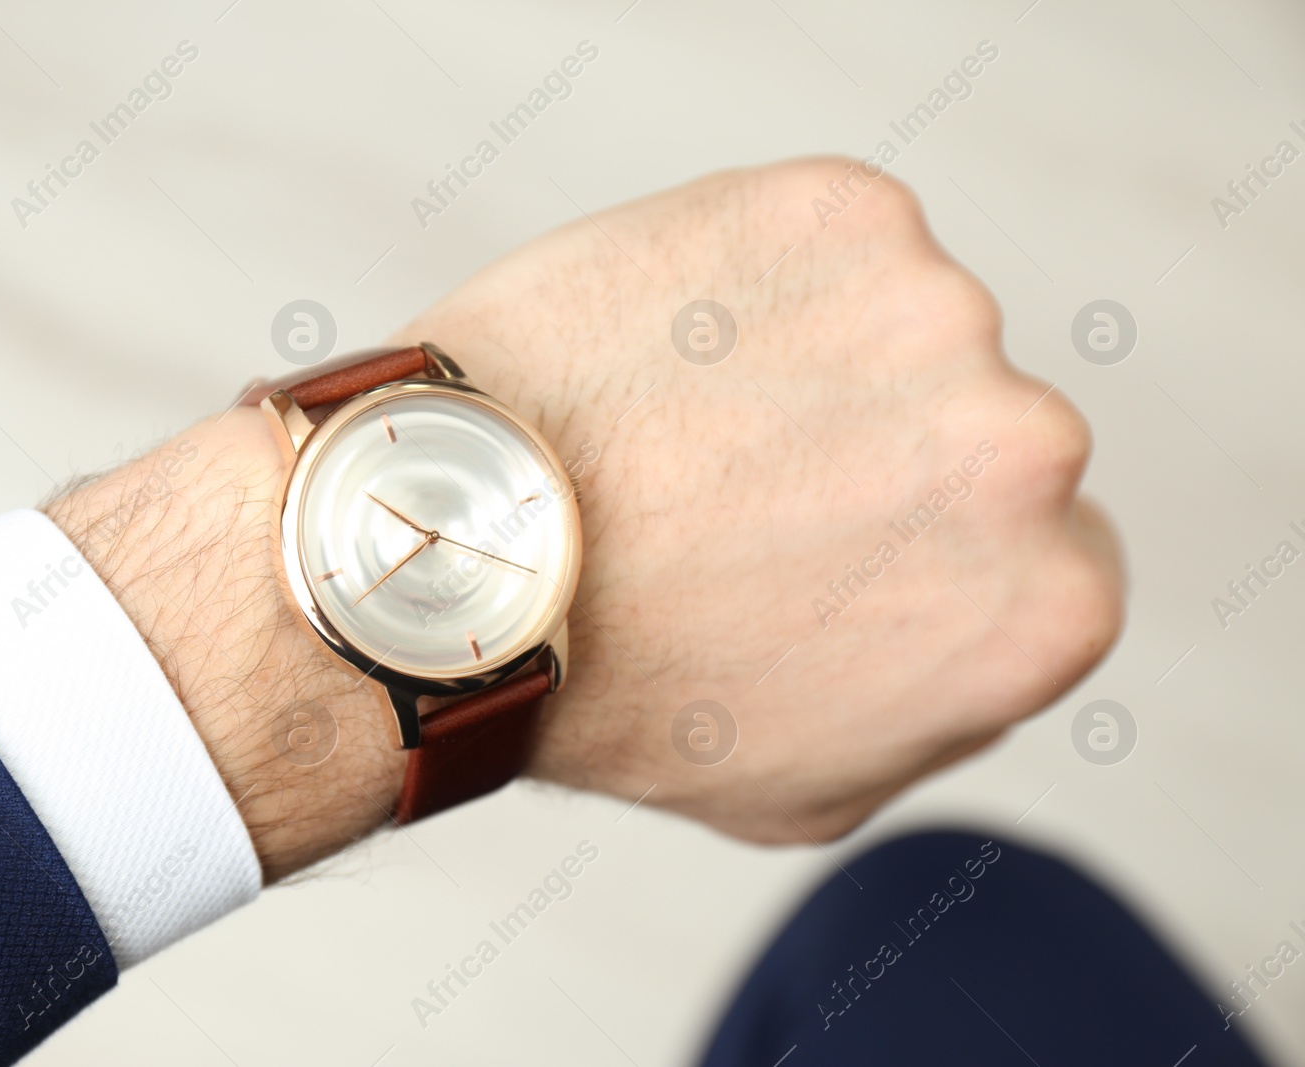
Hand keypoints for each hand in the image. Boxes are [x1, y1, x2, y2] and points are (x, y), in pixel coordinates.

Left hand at [46, 159, 1123, 878]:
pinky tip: (667, 353)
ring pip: (902, 329)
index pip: (1046, 551)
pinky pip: (822, 245)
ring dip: (818, 363)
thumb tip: (971, 630)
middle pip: (981, 431)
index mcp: (1050, 601)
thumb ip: (942, 710)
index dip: (927, 555)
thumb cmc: (617, 690)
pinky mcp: (838, 210)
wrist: (461, 554)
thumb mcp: (813, 786)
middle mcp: (1024, 448)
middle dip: (884, 457)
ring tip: (686, 428)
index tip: (841, 554)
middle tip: (747, 494)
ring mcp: (935, 310)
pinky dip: (759, 281)